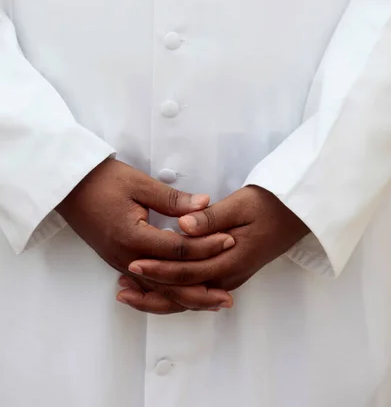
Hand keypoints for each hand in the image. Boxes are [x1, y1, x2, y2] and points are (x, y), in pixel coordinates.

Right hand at [57, 159, 234, 312]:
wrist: (68, 186)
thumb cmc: (102, 180)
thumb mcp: (139, 184)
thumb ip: (173, 199)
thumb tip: (205, 204)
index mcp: (133, 236)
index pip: (178, 249)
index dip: (206, 245)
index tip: (229, 240)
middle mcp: (126, 256)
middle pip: (169, 282)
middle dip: (200, 290)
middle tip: (227, 297)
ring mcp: (119, 262)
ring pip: (156, 289)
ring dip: (184, 297)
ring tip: (209, 303)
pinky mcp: (117, 260)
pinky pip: (144, 284)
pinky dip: (164, 293)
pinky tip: (177, 296)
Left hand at [128, 185, 308, 290]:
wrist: (297, 213)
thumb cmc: (270, 204)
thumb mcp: (242, 204)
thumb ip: (211, 218)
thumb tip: (183, 227)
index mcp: (232, 259)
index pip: (187, 271)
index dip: (159, 269)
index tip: (134, 262)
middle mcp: (229, 276)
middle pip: (185, 293)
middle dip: (152, 292)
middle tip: (121, 289)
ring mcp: (230, 277)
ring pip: (189, 297)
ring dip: (159, 298)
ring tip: (130, 294)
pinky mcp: (228, 273)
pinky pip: (196, 291)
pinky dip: (174, 294)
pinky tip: (157, 289)